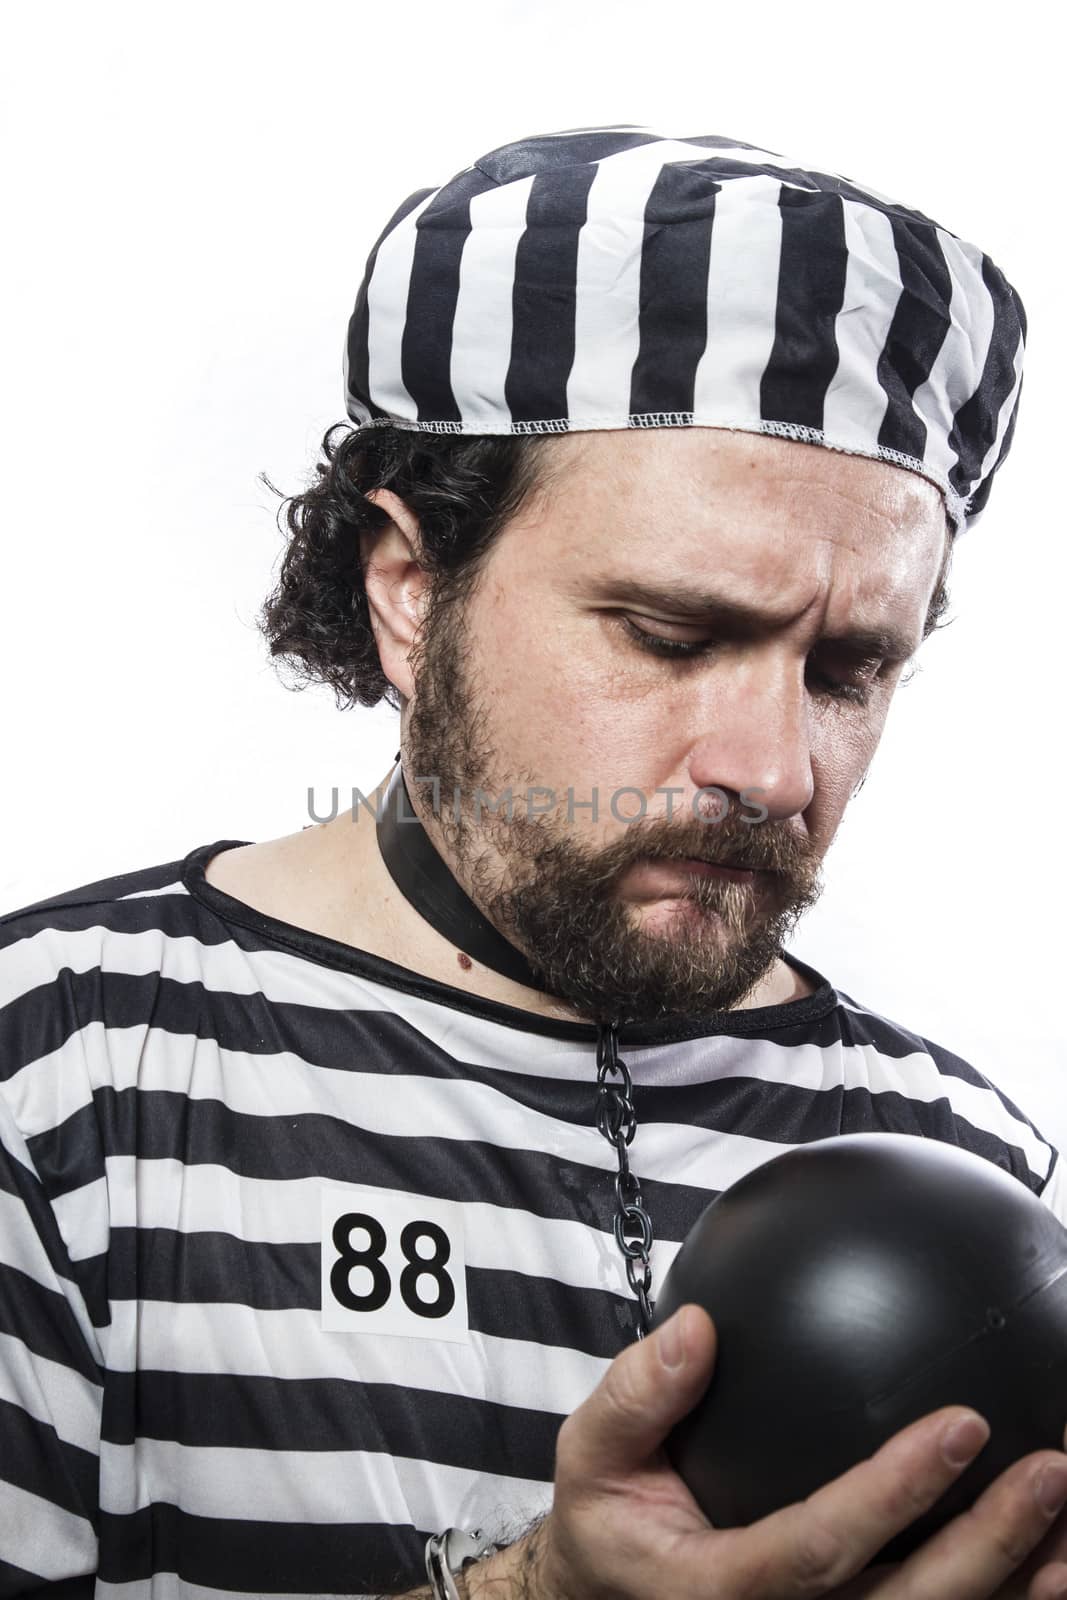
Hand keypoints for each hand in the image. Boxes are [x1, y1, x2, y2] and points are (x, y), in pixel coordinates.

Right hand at [521, 1303, 1066, 1599]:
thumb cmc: (610, 1525)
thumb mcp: (592, 1454)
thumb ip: (637, 1394)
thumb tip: (698, 1328)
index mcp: (723, 1590)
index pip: (822, 1548)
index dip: (895, 1494)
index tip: (960, 1424)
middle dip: (988, 1545)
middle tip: (1052, 1470)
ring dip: (1017, 1585)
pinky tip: (1056, 1558)